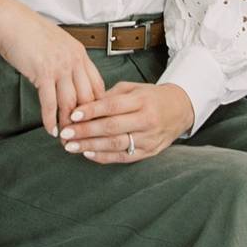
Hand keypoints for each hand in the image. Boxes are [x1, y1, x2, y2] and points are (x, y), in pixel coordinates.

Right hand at [0, 0, 104, 136]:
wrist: (10, 21)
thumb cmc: (29, 32)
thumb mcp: (57, 44)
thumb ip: (67, 60)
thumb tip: (68, 80)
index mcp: (80, 53)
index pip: (98, 84)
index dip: (98, 105)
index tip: (94, 120)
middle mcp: (74, 60)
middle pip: (88, 97)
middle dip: (87, 119)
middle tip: (83, 135)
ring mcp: (60, 67)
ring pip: (71, 103)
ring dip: (69, 124)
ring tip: (68, 138)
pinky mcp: (43, 73)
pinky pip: (50, 103)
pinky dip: (51, 119)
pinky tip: (51, 130)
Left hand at [63, 81, 193, 164]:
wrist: (180, 109)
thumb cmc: (151, 97)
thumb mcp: (133, 88)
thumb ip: (110, 96)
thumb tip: (85, 105)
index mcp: (142, 100)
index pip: (112, 106)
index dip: (91, 111)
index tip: (72, 114)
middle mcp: (146, 120)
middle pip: (111, 127)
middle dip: (85, 131)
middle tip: (65, 133)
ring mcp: (149, 138)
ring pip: (115, 144)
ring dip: (90, 146)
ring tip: (71, 145)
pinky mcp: (149, 151)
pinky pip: (123, 157)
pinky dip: (104, 157)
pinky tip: (88, 153)